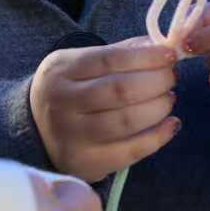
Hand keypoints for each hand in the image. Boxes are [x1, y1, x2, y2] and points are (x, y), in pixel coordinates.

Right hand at [31, 38, 180, 183]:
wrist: (37, 131)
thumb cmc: (71, 91)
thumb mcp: (80, 64)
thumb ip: (119, 53)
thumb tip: (161, 47)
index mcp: (61, 70)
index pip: (109, 59)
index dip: (145, 57)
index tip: (169, 56)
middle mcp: (62, 103)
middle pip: (120, 90)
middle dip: (156, 81)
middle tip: (171, 78)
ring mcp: (73, 136)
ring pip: (127, 121)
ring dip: (159, 107)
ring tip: (168, 98)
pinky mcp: (87, 163)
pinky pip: (131, 152)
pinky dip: (158, 137)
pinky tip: (171, 124)